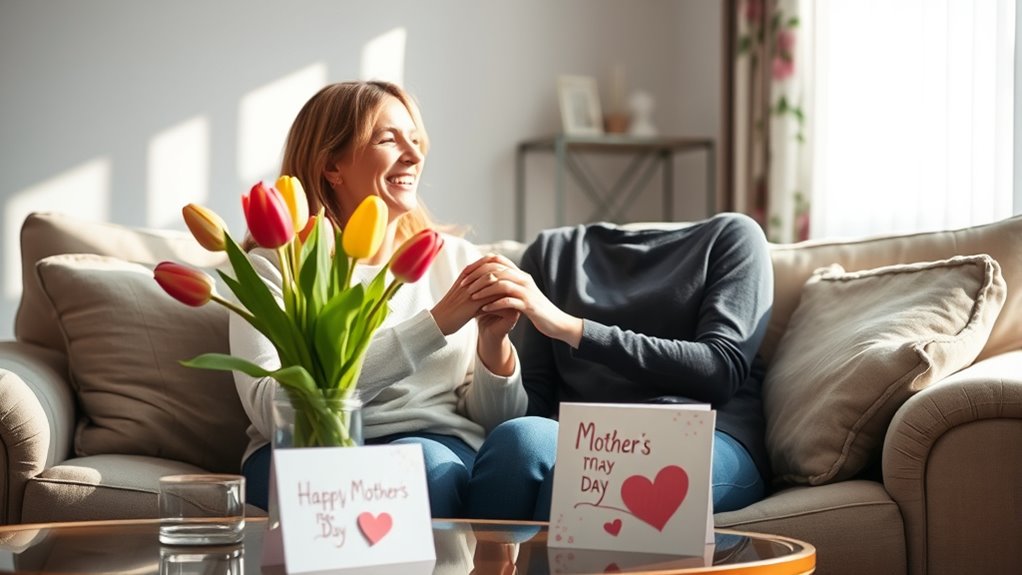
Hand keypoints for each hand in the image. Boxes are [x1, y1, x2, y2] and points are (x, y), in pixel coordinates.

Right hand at [450, 255, 520, 374]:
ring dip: (508, 291)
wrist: (438, 321)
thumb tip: (490, 278)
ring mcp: (471, 292)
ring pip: (495, 286)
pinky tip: (514, 309)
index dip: (504, 270)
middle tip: (523, 284)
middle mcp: (470, 280)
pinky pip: (492, 301)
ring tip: (521, 296)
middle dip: (509, 278)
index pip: (489, 264)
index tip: (517, 276)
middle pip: (495, 272)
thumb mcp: (462, 292)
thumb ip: (475, 283)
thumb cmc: (450, 308)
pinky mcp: (472, 305)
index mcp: (467, 275)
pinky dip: (503, 304)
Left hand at [461, 254, 582, 347]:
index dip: (479, 264)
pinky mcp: (529, 306)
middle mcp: (524, 279)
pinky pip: (509, 302)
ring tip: (471, 297)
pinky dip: (494, 304)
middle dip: (477, 277)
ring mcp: (527, 292)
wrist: (555, 322)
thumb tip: (486, 277)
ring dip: (484, 290)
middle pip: (497, 270)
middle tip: (463, 285)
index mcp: (520, 273)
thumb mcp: (520, 292)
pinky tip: (483, 309)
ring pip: (502, 284)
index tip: (465, 273)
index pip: (497, 260)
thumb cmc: (534, 309)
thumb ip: (507, 283)